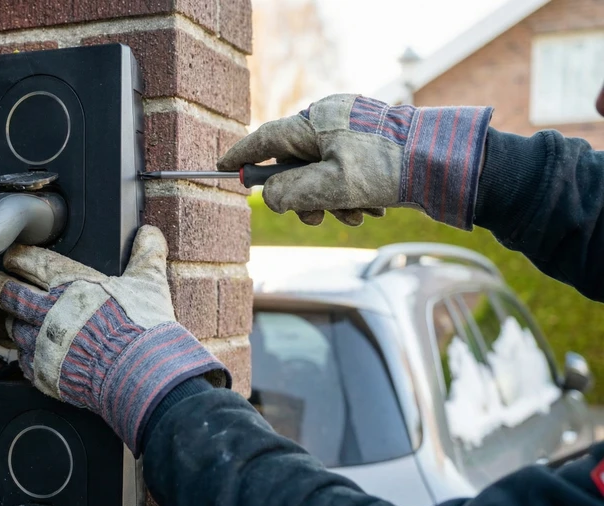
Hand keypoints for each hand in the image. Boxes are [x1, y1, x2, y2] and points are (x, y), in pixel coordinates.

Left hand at [0, 225, 229, 451]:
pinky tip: (34, 354)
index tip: (13, 257)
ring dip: (12, 322)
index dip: (17, 257)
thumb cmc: (141, 326)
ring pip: (12, 327)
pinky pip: (24, 362)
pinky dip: (27, 356)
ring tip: (16, 320)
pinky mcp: (44, 372)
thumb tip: (150, 234)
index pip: (31, 262)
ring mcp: (42, 343)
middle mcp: (47, 311)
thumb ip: (145, 255)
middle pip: (6, 292)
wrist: (137, 371)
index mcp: (69, 283)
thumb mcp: (148, 283)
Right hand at [217, 94, 491, 228]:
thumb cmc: (390, 169)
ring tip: (356, 214)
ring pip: (321, 173)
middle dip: (301, 195)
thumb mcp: (331, 187)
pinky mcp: (373, 146)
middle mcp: (333, 121)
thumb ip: (290, 193)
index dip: (242, 157)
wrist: (450, 164)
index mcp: (317, 121)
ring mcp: (354, 132)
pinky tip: (372, 207)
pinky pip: (345, 173)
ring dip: (331, 201)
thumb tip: (270, 196)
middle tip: (312, 218)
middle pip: (295, 162)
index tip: (223, 168)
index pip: (266, 139)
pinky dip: (351, 195)